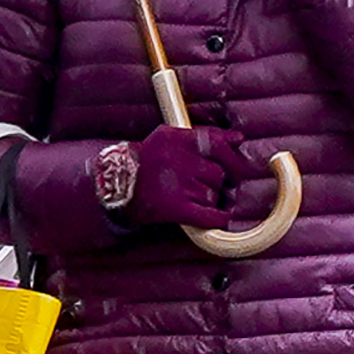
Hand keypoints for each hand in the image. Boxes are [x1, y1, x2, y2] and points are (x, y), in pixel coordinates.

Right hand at [121, 125, 252, 230]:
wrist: (115, 184)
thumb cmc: (145, 162)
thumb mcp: (168, 137)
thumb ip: (203, 135)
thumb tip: (238, 139)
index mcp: (177, 140)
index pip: (216, 143)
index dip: (231, 156)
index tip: (234, 164)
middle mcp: (179, 161)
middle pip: (218, 173)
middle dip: (216, 181)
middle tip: (209, 183)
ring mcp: (178, 185)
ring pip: (213, 194)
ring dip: (210, 198)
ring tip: (193, 196)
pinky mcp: (176, 208)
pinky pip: (209, 215)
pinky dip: (218, 218)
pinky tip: (219, 216)